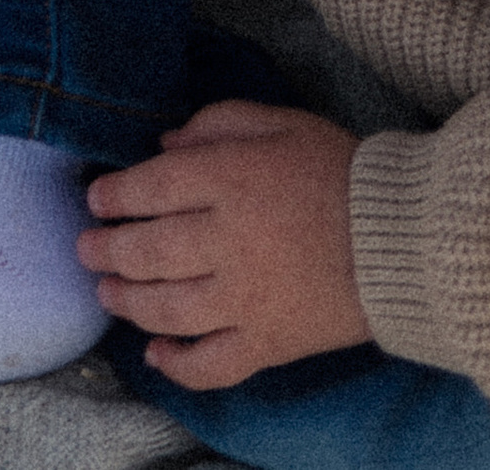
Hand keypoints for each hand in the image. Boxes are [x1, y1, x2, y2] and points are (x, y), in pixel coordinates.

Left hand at [80, 102, 368, 385]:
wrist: (403, 240)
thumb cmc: (339, 171)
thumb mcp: (281, 122)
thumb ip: (217, 123)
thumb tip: (163, 145)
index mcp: (230, 180)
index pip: (151, 188)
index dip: (115, 195)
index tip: (95, 199)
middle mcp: (228, 241)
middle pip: (148, 250)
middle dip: (107, 250)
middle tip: (86, 249)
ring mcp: (245, 299)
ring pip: (167, 308)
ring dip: (127, 302)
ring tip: (106, 291)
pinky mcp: (267, 343)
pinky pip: (211, 365)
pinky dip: (177, 366)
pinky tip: (155, 355)